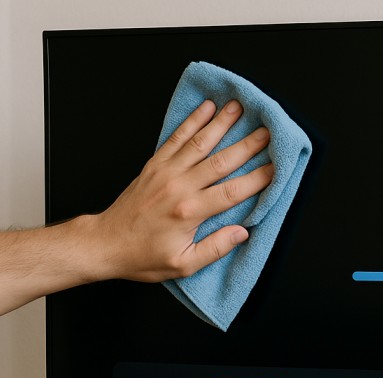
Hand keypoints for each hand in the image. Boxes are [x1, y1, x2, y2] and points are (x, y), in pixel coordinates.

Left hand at [85, 99, 274, 282]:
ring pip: (200, 143)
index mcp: (189, 212)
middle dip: (247, 145)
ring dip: (221, 123)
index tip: (276, 168)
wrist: (105, 243)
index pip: (232, 192)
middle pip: (221, 161)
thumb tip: (242, 232)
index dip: (257, 179)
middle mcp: (179, 187)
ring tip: (239, 108)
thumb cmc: (144, 257)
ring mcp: (165, 172)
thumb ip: (215, 248)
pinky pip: (176, 138)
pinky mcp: (154, 165)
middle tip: (267, 132)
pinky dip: (192, 121)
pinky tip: (206, 108)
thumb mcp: (183, 265)